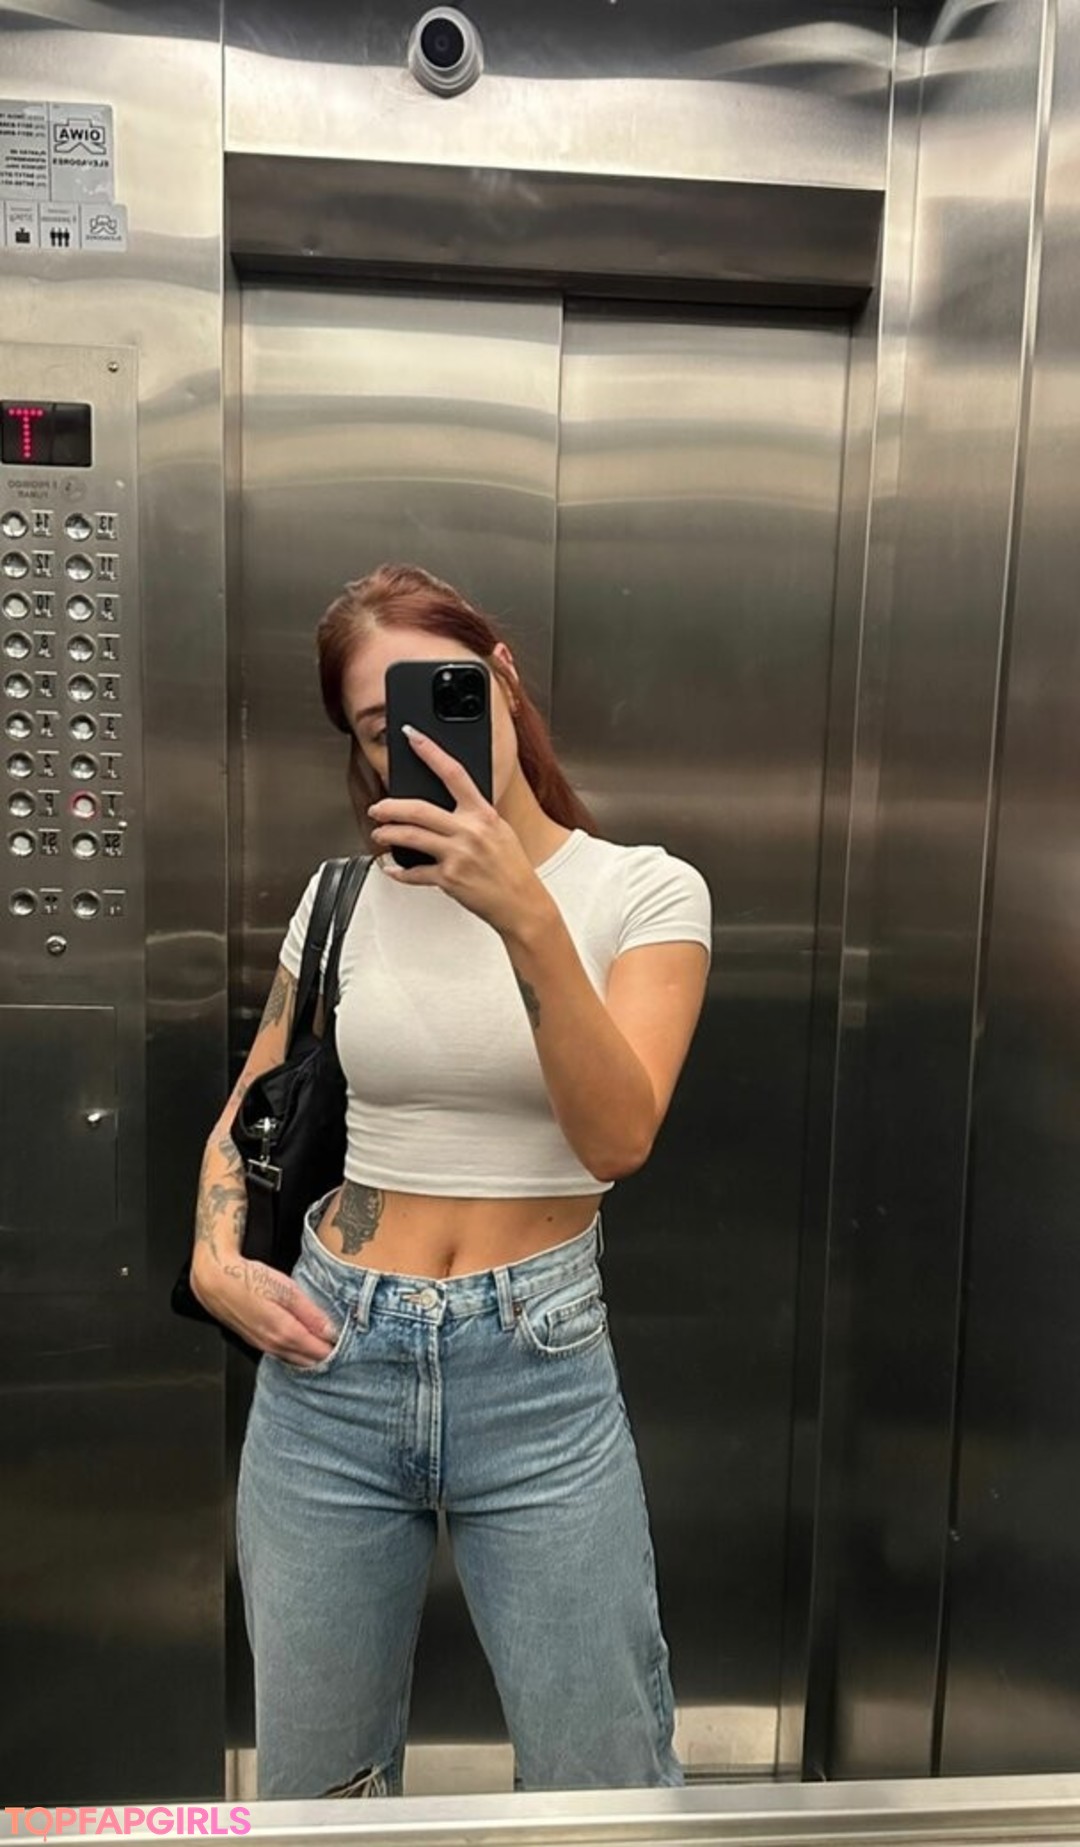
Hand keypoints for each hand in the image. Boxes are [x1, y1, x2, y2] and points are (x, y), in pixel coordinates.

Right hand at [191, 1250, 342, 1366]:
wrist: (215, 1281)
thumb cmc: (249, 1279)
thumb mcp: (286, 1289)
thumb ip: (310, 1313)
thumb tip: (330, 1331)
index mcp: (285, 1332)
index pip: (319, 1352)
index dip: (337, 1351)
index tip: (353, 1346)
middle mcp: (274, 1345)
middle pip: (308, 1361)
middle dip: (327, 1358)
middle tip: (347, 1352)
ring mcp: (264, 1346)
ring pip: (295, 1360)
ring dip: (312, 1358)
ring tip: (329, 1349)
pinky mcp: (257, 1342)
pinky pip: (283, 1355)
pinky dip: (297, 1355)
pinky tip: (304, 1348)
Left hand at [368, 726, 550, 937]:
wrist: (522, 903)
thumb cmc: (512, 868)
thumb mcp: (499, 831)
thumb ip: (474, 816)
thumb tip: (447, 805)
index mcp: (483, 814)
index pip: (453, 773)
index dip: (430, 751)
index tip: (412, 736)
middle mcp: (470, 831)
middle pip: (419, 809)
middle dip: (390, 807)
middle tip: (377, 808)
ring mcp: (458, 855)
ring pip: (411, 837)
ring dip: (388, 834)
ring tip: (379, 834)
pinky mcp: (449, 879)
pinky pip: (415, 872)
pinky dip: (399, 872)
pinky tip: (392, 868)